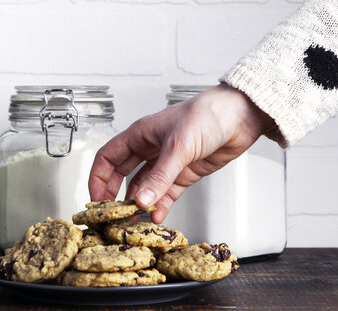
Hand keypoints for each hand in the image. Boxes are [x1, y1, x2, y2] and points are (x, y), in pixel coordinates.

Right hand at [88, 83, 274, 222]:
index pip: (107, 157)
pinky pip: (165, 194)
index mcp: (140, 135)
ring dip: (138, 204)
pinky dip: (160, 206)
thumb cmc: (208, 115)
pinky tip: (156, 217)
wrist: (241, 117)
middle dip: (114, 195)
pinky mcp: (183, 175)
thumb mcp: (179, 145)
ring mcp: (166, 164)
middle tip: (110, 215)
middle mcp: (149, 149)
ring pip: (144, 188)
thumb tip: (140, 200)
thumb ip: (160, 176)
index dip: (98, 178)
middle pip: (121, 175)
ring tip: (133, 222)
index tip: (96, 199)